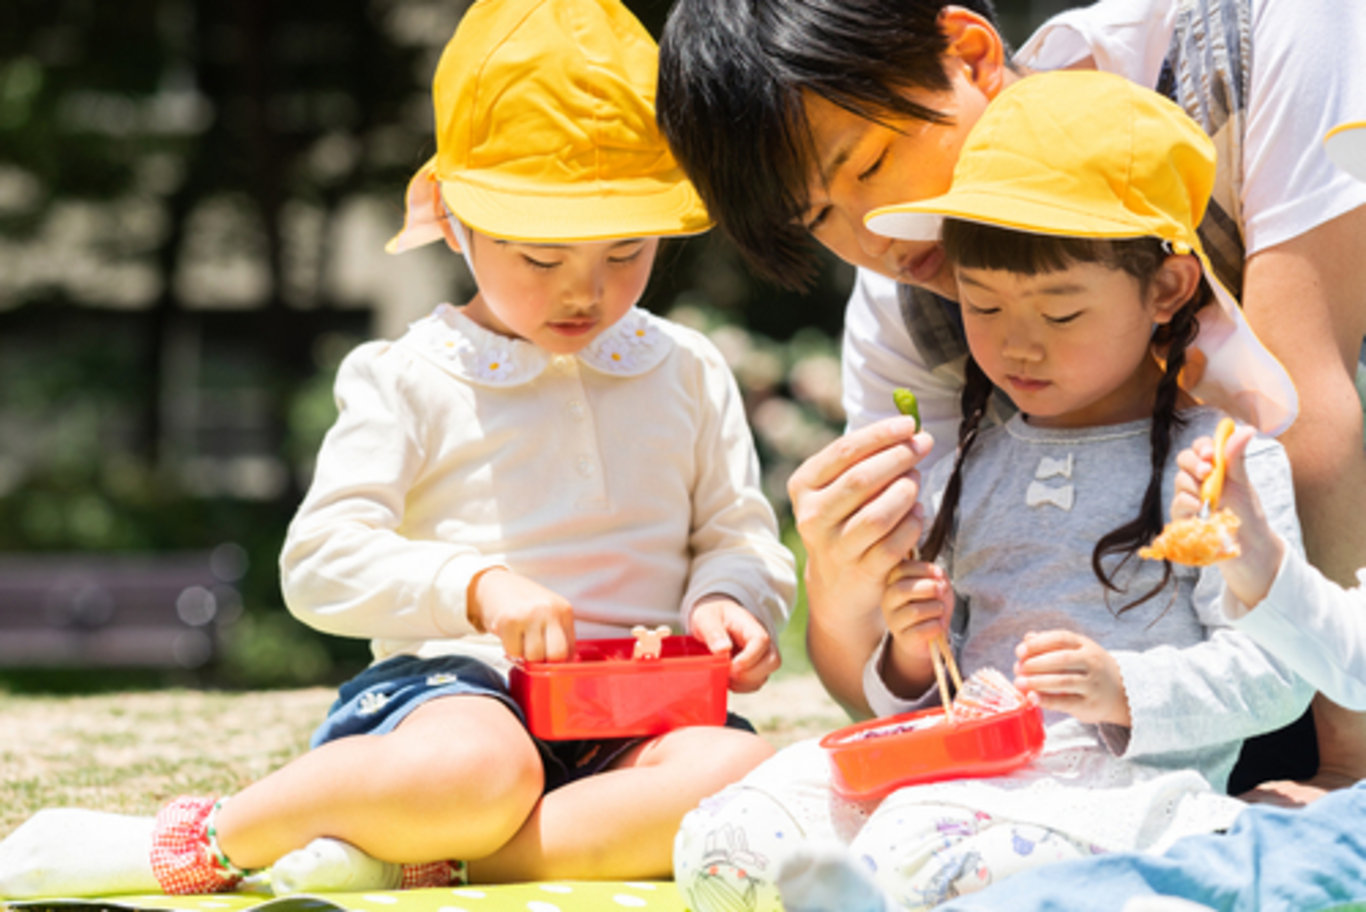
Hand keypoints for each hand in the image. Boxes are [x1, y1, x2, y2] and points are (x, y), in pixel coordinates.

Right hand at [470, 569, 574, 661]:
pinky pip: (513, 651)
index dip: (558, 661)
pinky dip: (510, 649)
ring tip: (521, 639)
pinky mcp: (509, 620)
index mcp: (564, 610)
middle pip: (556, 655)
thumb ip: (560, 636)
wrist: (496, 585)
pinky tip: (509, 634)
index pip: (570, 650)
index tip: (547, 660)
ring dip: (525, 655)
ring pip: (534, 656)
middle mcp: (549, 610)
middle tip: (534, 653)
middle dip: (544, 662)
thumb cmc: (525, 605)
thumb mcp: (549, 614)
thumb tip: (565, 665)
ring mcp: (529, 614)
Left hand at [690, 594, 780, 692]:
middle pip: (772, 661)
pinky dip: (742, 687)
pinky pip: (755, 683)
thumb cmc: (712, 616)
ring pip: (765, 676)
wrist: (713, 619)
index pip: (762, 641)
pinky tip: (728, 679)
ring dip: (744, 683)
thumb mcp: (705, 618)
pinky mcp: (755, 668)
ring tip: (725, 676)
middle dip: (749, 674)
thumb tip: (722, 649)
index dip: (750, 657)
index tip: (732, 665)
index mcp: (750, 625)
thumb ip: (713, 632)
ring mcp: (760, 656)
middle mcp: (761, 641)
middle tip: (728, 673)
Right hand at [786, 417, 933, 708]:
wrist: (837, 583)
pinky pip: (893, 545)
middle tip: (923, 445)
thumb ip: (865, 457)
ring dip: (906, 492)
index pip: (843, 452)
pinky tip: (919, 511)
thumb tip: (908, 425)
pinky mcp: (859, 572)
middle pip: (861, 480)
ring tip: (917, 479)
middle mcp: (812, 517)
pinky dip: (912, 525)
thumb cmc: (846, 519)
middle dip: (898, 457)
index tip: (910, 424)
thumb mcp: (840, 487)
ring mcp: (833, 548)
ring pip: (877, 515)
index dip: (880, 435)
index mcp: (804, 486)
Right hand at [880, 558, 952, 698]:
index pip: (901, 569)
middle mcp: (888, 600)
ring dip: (935, 609)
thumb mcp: (938, 586)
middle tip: (942, 591)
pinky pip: (920, 631)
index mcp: (894, 582)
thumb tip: (938, 577)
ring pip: (914, 612)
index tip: (940, 574)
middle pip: (902, 589)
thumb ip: (938, 577)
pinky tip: (939, 625)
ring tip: (940, 611)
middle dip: (928, 588)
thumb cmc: (932, 606)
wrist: (930, 636)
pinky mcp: (903, 638)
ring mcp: (893, 620)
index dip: (923, 569)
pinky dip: (936, 626)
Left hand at [1013, 630, 1129, 726]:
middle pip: (1060, 659)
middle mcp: (1092, 662)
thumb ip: (1051, 645)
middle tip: (1017, 669)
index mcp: (1085, 645)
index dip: (1038, 644)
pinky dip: (1046, 700)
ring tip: (1019, 683)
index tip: (1020, 651)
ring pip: (1062, 681)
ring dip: (1037, 682)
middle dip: (1035, 664)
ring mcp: (1093, 684)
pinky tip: (1032, 698)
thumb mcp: (1076, 651)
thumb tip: (1027, 638)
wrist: (1121, 694)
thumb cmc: (1089, 669)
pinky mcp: (1090, 704)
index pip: (1060, 639)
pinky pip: (1066, 702)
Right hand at [1173, 424, 1284, 608]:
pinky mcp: (1183, 517)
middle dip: (1194, 463)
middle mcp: (1200, 480)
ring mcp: (1190, 498)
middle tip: (1207, 472)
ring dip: (1194, 486)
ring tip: (1211, 499)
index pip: (1201, 447)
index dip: (1202, 447)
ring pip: (1179, 480)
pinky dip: (1188, 504)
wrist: (1249, 548)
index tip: (1211, 454)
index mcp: (1216, 468)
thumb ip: (1237, 457)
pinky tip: (1202, 511)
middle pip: (1184, 460)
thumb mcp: (1243, 484)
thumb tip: (1245, 428)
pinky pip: (1177, 503)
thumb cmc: (1248, 515)